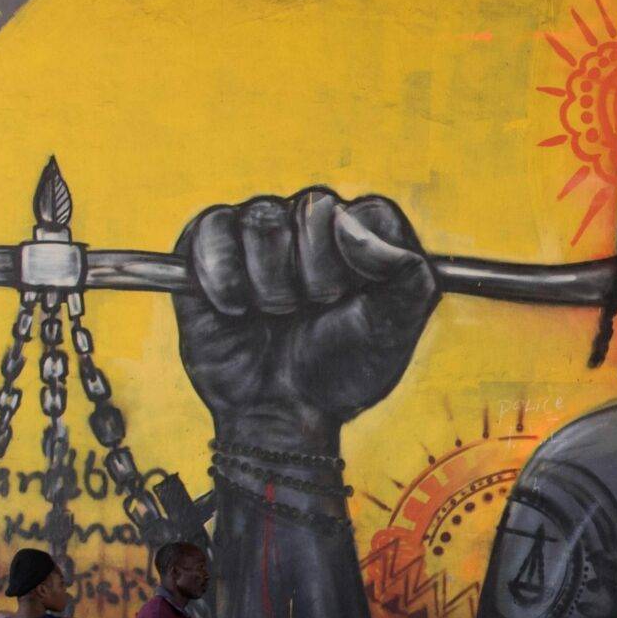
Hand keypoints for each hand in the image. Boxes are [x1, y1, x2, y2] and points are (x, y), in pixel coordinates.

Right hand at [174, 190, 438, 446]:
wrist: (283, 410)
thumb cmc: (343, 366)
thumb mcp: (395, 329)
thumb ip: (405, 270)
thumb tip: (348, 222)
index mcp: (366, 234)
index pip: (368, 212)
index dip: (359, 257)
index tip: (351, 299)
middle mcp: (313, 223)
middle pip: (314, 206)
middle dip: (316, 272)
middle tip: (314, 310)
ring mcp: (261, 230)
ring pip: (263, 217)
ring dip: (271, 280)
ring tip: (275, 314)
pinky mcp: (211, 245)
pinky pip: (212, 228)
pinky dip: (224, 274)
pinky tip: (236, 309)